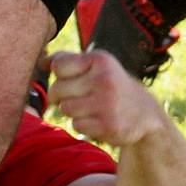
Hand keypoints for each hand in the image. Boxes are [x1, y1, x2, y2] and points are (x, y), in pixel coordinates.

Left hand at [46, 50, 167, 148]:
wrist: (144, 113)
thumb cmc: (110, 84)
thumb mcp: (96, 65)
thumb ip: (68, 60)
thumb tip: (42, 61)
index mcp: (99, 60)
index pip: (58, 66)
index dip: (58, 75)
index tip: (68, 79)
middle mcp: (104, 79)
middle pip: (57, 89)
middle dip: (61, 96)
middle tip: (77, 97)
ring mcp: (107, 103)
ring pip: (66, 109)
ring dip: (73, 111)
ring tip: (90, 108)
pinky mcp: (109, 125)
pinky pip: (77, 125)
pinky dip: (83, 124)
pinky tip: (97, 119)